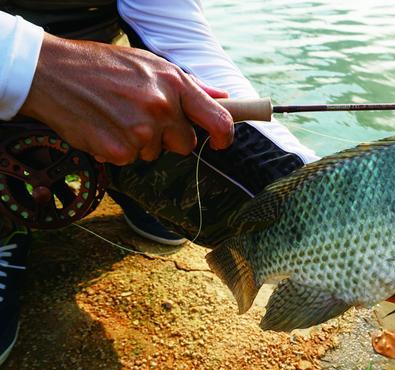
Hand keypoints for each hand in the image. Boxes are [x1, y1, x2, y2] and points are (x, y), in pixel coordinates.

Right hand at [19, 33, 233, 164]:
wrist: (50, 72)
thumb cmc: (102, 66)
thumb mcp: (150, 64)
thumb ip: (190, 85)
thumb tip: (222, 98)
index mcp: (174, 83)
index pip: (218, 120)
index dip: (224, 136)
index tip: (220, 143)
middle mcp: (162, 107)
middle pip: (185, 144)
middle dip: (169, 137)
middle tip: (142, 117)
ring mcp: (140, 131)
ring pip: (154, 153)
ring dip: (139, 143)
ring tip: (116, 116)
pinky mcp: (119, 150)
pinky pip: (130, 160)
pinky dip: (117, 150)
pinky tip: (103, 128)